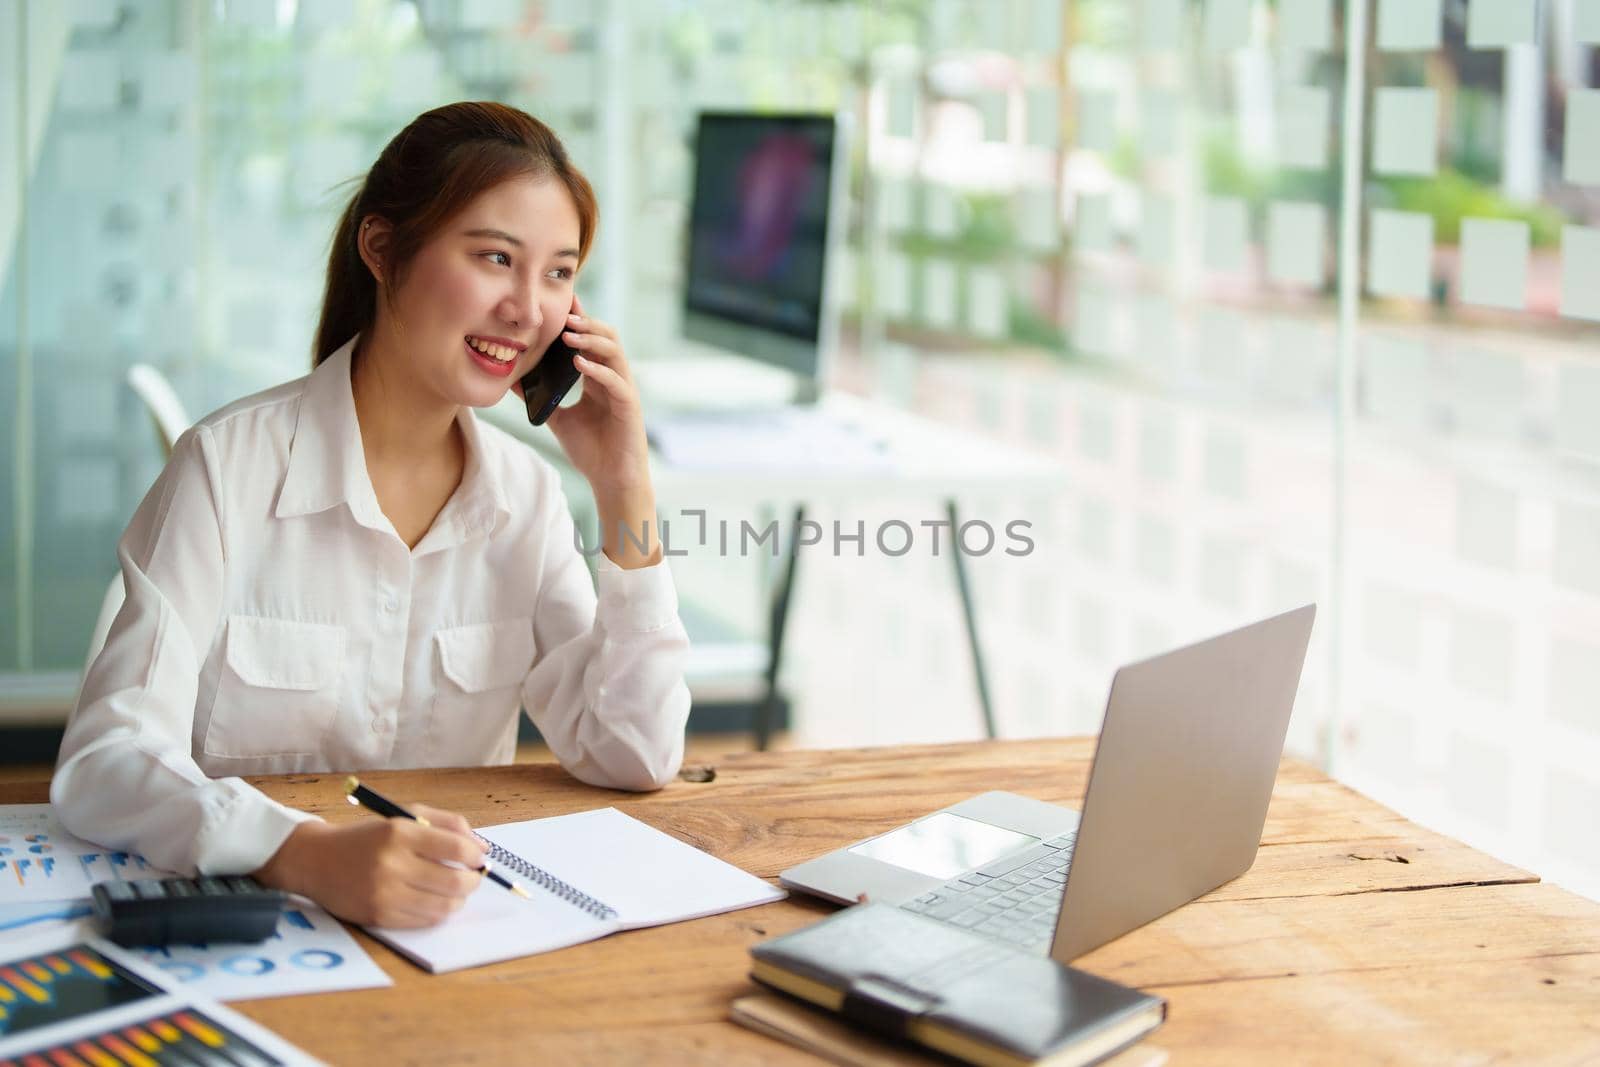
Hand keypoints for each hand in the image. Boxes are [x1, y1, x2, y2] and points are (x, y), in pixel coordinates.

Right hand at [253, 804, 486, 926]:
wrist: (316, 860)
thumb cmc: (366, 836)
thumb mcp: (404, 816)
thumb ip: (446, 823)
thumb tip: (481, 847)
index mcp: (399, 833)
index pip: (456, 847)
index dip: (476, 855)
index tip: (479, 857)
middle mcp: (392, 863)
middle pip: (455, 881)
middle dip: (473, 880)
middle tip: (473, 877)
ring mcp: (384, 893)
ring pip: (443, 906)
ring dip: (459, 899)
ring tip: (455, 890)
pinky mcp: (378, 916)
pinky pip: (423, 920)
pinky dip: (437, 912)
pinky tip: (434, 901)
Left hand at [545, 295, 651, 496]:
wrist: (611, 480)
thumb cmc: (590, 451)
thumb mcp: (557, 418)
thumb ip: (540, 397)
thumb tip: (511, 380)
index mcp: (598, 378)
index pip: (591, 339)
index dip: (580, 318)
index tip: (563, 300)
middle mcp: (614, 378)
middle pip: (607, 337)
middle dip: (586, 322)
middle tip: (564, 314)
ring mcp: (623, 390)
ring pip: (615, 352)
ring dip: (592, 339)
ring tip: (569, 334)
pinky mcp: (629, 406)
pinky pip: (617, 381)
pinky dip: (598, 370)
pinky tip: (579, 364)